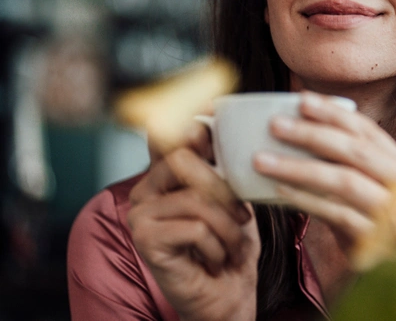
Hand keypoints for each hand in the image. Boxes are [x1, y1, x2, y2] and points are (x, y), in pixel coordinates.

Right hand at [128, 125, 260, 320]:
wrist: (228, 295)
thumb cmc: (231, 246)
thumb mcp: (234, 198)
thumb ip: (220, 165)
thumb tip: (212, 121)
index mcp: (165, 175)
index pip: (174, 137)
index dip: (193, 126)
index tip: (210, 112)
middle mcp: (146, 190)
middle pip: (184, 159)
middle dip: (224, 189)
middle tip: (242, 217)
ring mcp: (140, 214)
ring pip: (196, 199)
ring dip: (227, 227)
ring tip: (232, 245)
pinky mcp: (145, 240)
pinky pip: (195, 228)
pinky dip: (217, 246)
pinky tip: (215, 259)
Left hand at [253, 91, 395, 267]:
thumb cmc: (378, 233)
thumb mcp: (370, 195)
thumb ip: (349, 167)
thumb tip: (303, 130)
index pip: (369, 132)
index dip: (334, 113)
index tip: (301, 99)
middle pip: (356, 151)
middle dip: (312, 133)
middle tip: (276, 124)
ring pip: (344, 180)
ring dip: (299, 166)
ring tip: (263, 159)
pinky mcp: (382, 242)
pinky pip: (336, 214)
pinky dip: (305, 200)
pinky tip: (278, 192)